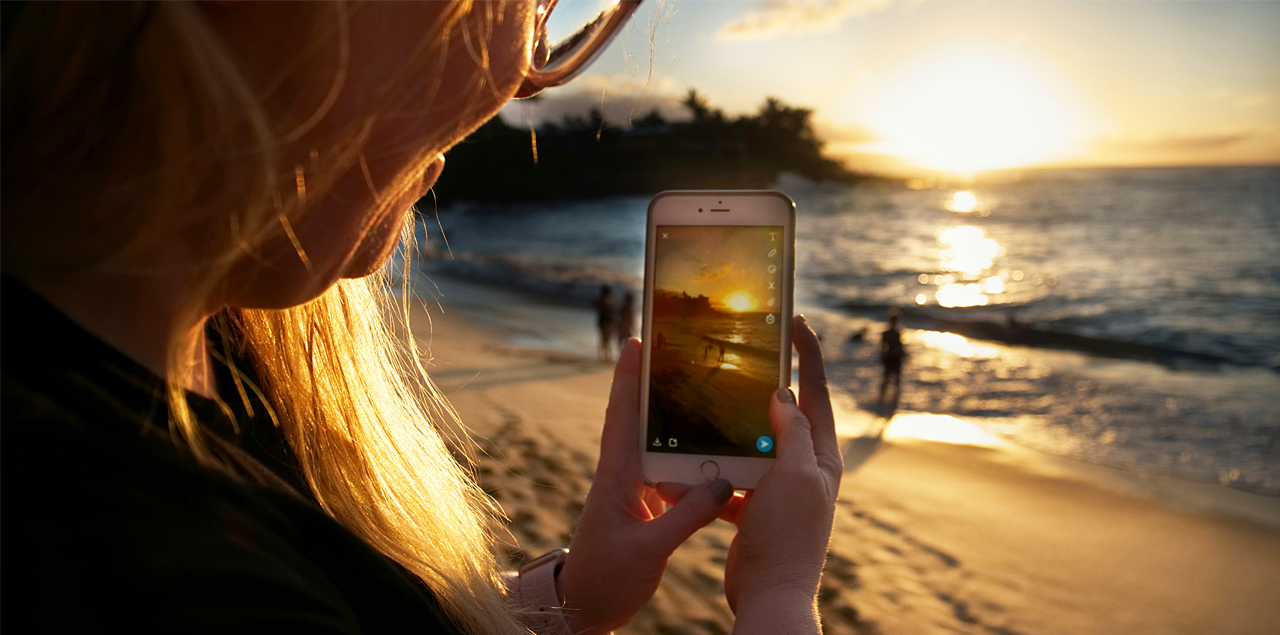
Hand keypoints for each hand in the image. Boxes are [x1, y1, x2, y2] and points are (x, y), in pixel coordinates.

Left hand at [556, 338, 733, 634]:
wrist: (583, 608)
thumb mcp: (649, 549)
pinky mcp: (640, 508)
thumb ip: (687, 516)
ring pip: (654, 445)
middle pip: (638, 419)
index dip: (627, 377)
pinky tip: (709, 457)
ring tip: (702, 395)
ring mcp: (630, 491)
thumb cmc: (606, 579)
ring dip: (672, 420)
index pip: (622, 415)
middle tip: (677, 352)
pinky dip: (684, 460)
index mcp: (617, 476)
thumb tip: (722, 482)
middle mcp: (622, 476)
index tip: (637, 340)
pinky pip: (665, 473)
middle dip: (653, 385)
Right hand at [722, 316, 841, 631]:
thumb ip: (791, 432)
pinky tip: (681, 468)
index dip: (807, 353)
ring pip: (747, 446)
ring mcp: (777, 490)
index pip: (816, 392)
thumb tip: (783, 393)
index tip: (794, 320)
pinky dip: (706, 475)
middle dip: (757, 388)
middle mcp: (802, 469)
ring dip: (723, 433)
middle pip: (779, 415)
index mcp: (820, 456)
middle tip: (737, 355)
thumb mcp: (794, 476)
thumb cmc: (789, 536)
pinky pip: (728, 480)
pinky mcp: (753, 509)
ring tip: (699, 409)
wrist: (770, 595)